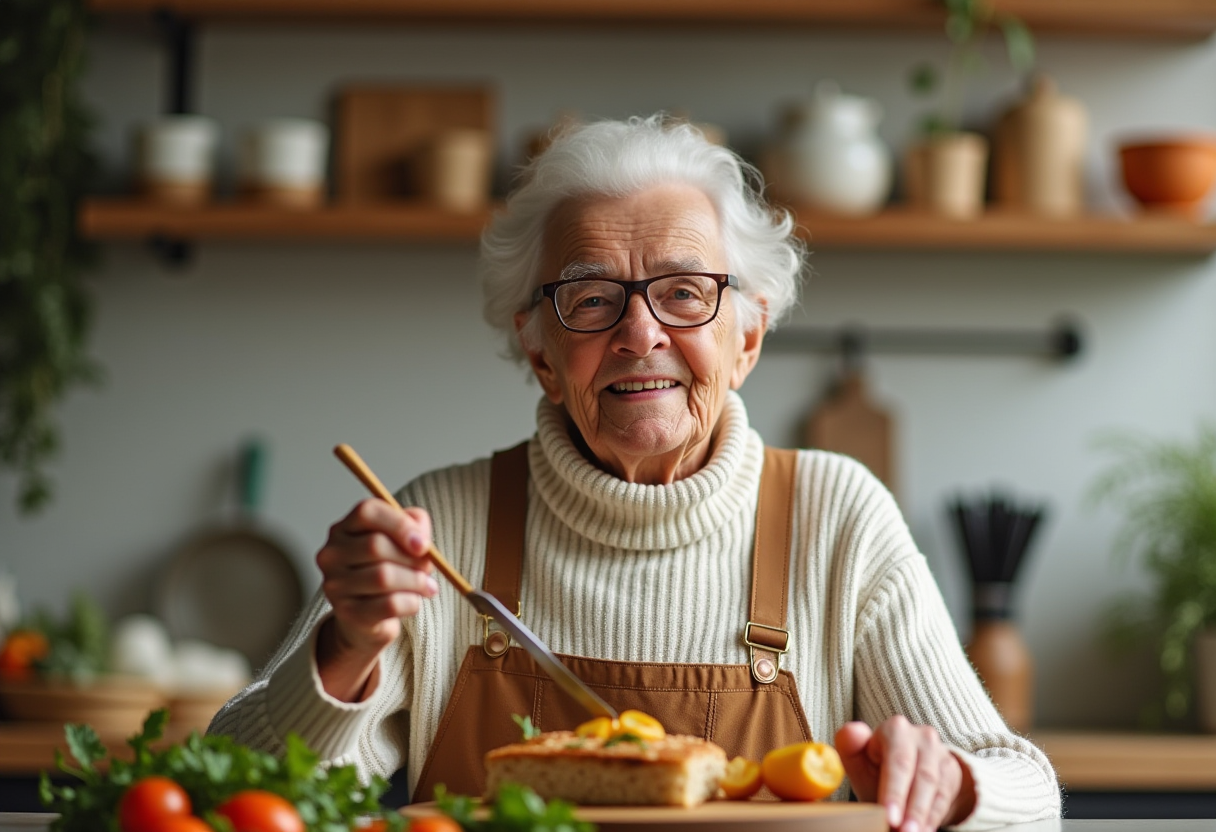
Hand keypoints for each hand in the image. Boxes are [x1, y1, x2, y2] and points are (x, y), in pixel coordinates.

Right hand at [314, 499, 438, 699]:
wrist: (365, 622)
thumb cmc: (389, 572)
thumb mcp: (404, 544)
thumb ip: (415, 527)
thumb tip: (420, 530)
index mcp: (344, 529)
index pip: (365, 512)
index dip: (397, 523)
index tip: (423, 540)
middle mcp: (331, 555)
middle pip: (376, 547)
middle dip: (413, 559)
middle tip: (429, 568)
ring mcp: (334, 586)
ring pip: (384, 577)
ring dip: (416, 583)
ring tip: (427, 588)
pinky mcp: (346, 615)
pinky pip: (387, 606)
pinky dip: (410, 604)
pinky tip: (416, 603)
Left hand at [834, 717, 975, 831]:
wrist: (905, 773)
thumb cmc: (876, 767)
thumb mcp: (859, 759)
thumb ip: (849, 745)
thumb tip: (852, 731)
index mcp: (895, 729)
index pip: (897, 761)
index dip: (894, 790)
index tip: (887, 814)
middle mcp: (921, 736)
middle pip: (920, 775)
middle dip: (911, 807)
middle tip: (901, 830)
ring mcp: (939, 752)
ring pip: (934, 787)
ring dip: (922, 814)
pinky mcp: (951, 769)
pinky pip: (944, 796)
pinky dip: (934, 816)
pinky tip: (924, 830)